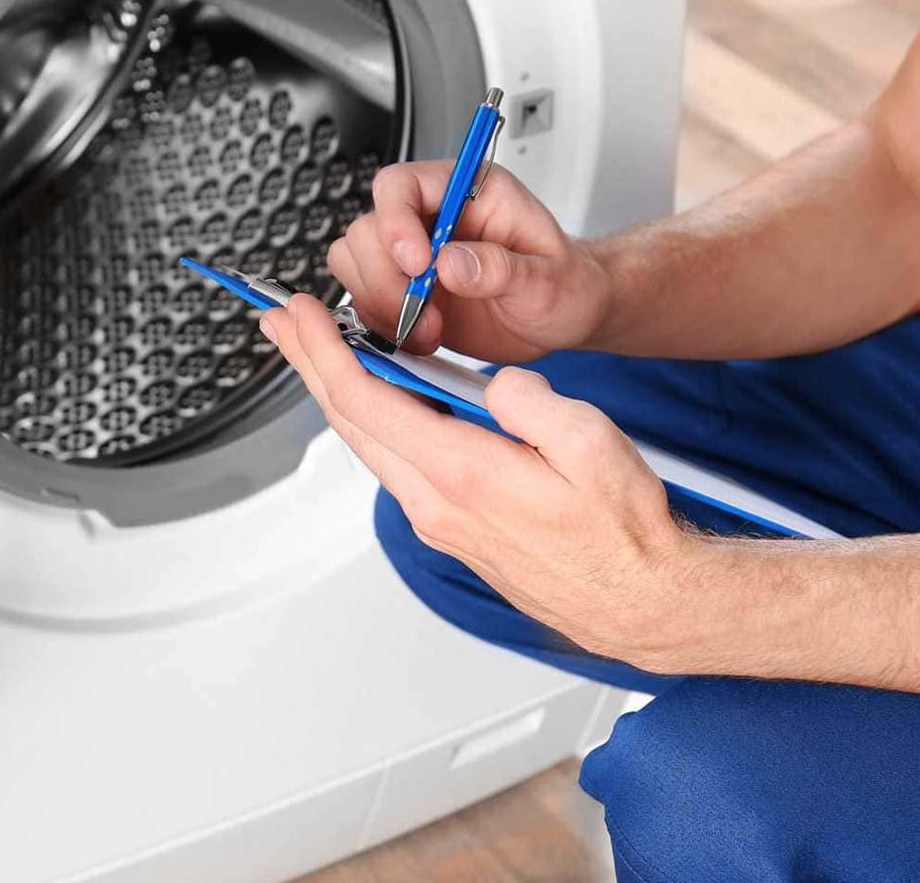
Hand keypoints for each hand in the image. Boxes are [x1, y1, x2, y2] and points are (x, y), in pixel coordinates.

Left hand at [260, 293, 722, 669]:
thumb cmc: (624, 534)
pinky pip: (396, 465)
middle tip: (280, 325)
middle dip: (309, 366)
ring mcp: (440, 521)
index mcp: (462, 473)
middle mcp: (437, 503)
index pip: (367, 402)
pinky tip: (376, 403)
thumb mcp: (591, 444)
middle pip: (350, 423)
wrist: (640, 602)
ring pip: (370, 446)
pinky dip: (372, 423)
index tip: (299, 316)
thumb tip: (489, 382)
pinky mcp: (453, 529)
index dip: (323, 352)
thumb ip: (529, 400)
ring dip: (336, 394)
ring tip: (315, 354)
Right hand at [329, 160, 609, 361]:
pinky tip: (422, 340)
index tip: (418, 264)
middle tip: (426, 312)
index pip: (402, 186)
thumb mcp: (549, 278)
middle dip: (387, 278)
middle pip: (367, 230)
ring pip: (355, 264)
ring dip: (383, 305)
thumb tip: (452, 263)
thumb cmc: (565, 284)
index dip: (397, 222)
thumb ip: (503, 267)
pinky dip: (383, 327)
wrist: (563, 318)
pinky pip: (364, 302)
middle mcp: (431, 218)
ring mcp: (412, 256)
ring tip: (429, 331)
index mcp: (467, 191)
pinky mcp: (402, 292)